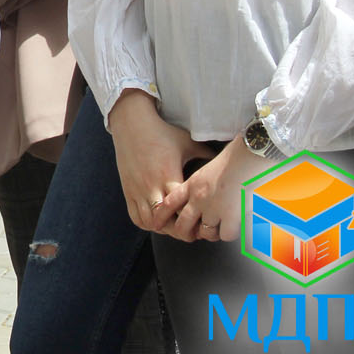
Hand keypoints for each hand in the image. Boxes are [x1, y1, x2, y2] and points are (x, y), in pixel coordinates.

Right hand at [105, 90, 214, 232]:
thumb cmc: (161, 132)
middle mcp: (151, 186)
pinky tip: (157, 221)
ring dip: (163, 228)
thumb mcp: (188, 142)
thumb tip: (225, 163)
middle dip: (180, 230)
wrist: (132, 123)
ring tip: (175, 226)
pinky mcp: (128, 190)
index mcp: (168, 175)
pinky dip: (147, 223)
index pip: (181, 208)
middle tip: (191, 230)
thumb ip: (206, 156)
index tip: (203, 221)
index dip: (192, 219)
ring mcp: (137, 190)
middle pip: (165, 221)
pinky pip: (135, 216)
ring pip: (149, 222)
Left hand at [158, 140, 263, 242]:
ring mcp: (214, 208)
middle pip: (182, 224)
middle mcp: (199, 198)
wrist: (249, 154)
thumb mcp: (209, 164)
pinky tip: (233, 226)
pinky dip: (229, 233)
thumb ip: (203, 179)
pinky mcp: (231, 216)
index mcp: (193, 184)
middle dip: (184, 232)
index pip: (169, 203)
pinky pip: (225, 234)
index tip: (156, 224)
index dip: (161, 216)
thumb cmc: (234, 155)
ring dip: (210, 233)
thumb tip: (206, 184)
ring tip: (216, 229)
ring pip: (204, 232)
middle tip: (192, 234)